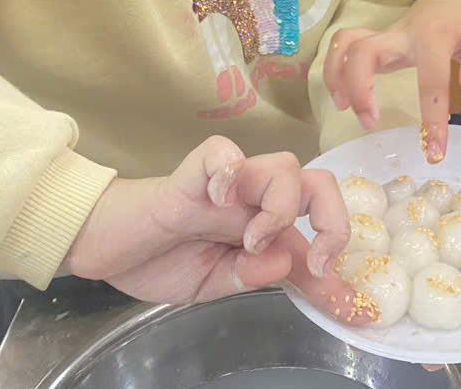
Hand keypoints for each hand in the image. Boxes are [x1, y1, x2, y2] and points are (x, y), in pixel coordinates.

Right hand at [65, 137, 369, 320]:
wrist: (106, 245)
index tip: (353, 308)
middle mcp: (256, 200)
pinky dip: (228, 170)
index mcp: (265, 229)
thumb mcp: (212, 284)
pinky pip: (223, 150)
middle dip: (334, 220)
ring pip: (284, 166)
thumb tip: (284, 260)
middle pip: (319, 184)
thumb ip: (249, 276)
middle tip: (314, 261)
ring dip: (281, 206)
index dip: (337, 277)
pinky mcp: (194, 172)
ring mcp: (229, 184)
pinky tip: (217, 198)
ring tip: (249, 238)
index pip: (315, 242)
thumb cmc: (159, 259)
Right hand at [324, 0, 460, 162]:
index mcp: (435, 37)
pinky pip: (344, 45)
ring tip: (346, 109)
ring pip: (346, 46)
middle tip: (370, 121)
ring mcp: (385, 35)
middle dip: (359, 89)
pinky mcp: (375, 39)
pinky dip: (334, 67)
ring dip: (338, 78)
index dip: (432, 117)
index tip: (435, 153)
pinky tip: (341, 93)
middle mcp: (402, 34)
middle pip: (365, 52)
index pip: (432, 79)